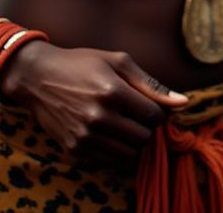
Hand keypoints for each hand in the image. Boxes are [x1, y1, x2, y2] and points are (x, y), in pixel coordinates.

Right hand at [0, 41, 187, 159]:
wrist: (39, 78)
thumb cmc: (83, 63)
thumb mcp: (118, 61)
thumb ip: (152, 84)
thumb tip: (183, 103)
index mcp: (112, 92)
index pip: (154, 116)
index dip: (159, 111)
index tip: (150, 103)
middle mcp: (98, 117)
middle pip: (144, 137)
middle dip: (147, 126)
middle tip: (138, 112)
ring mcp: (85, 136)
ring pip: (129, 152)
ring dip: (133, 138)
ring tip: (124, 120)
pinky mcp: (75, 149)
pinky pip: (110, 159)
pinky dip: (116, 148)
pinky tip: (109, 129)